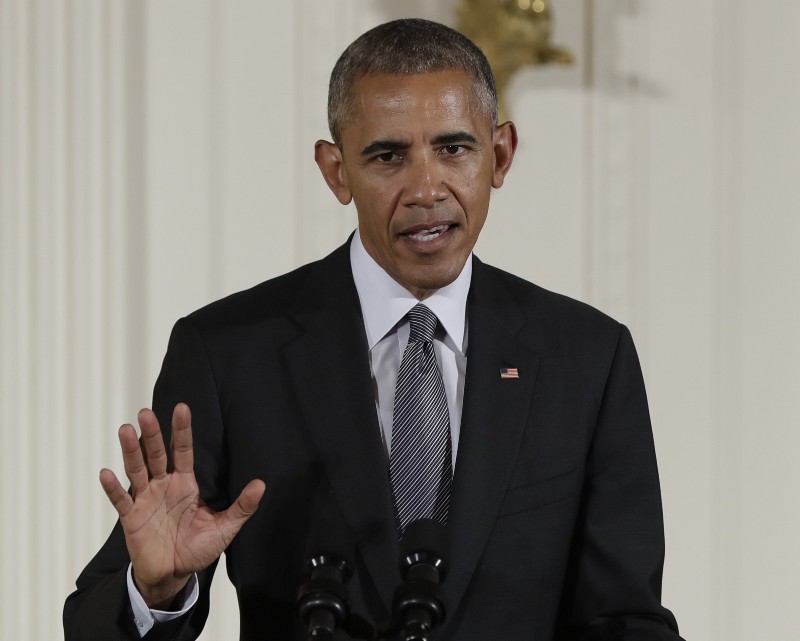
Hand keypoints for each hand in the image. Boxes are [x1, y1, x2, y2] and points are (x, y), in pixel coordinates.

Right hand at [99, 403, 265, 608]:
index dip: (182, 431)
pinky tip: (106, 473)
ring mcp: (145, 500)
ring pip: (136, 470)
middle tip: (146, 412)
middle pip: (156, 454)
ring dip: (131, 451)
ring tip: (125, 430)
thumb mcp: (225, 528)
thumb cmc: (198, 548)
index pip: (183, 451)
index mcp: (185, 484)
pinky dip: (113, 488)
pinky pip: (120, 500)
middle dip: (152, 434)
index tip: (182, 408)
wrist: (174, 574)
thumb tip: (261, 485)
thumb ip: (242, 507)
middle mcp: (163, 486)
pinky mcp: (131, 518)